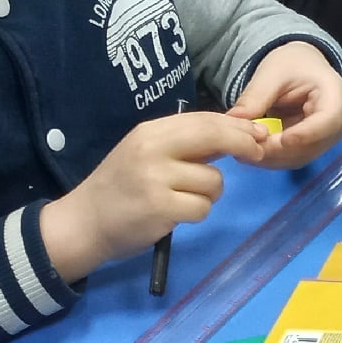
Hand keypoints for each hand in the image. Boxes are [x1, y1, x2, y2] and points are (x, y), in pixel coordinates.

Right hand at [38, 111, 266, 281]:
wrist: (83, 222)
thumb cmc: (120, 188)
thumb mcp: (146, 153)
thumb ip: (184, 144)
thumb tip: (234, 135)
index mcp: (150, 132)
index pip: (203, 120)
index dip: (236, 125)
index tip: (258, 132)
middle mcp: (152, 150)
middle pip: (213, 137)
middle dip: (242, 144)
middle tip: (256, 153)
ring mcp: (155, 179)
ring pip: (213, 181)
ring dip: (209, 194)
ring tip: (183, 199)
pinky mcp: (160, 208)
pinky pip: (203, 208)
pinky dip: (196, 213)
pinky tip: (176, 215)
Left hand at [231, 41, 341, 165]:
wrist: (302, 69)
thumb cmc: (294, 65)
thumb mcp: (273, 72)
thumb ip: (256, 95)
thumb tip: (234, 118)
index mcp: (336, 99)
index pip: (327, 122)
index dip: (305, 134)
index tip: (280, 139)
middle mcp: (337, 126)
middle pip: (310, 146)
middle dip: (276, 149)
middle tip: (245, 145)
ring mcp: (324, 140)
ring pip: (298, 158)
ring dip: (269, 157)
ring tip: (242, 148)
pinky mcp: (310, 148)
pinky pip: (290, 159)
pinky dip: (269, 158)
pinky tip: (250, 150)